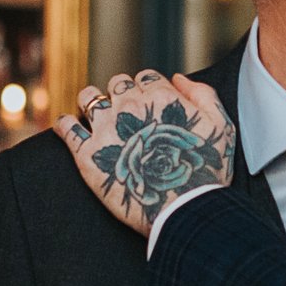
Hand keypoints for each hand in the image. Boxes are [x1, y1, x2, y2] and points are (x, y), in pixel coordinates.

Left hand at [51, 71, 236, 236]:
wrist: (186, 209)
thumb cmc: (206, 170)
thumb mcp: (221, 125)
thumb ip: (202, 94)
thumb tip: (178, 78)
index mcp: (161, 96)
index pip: (145, 77)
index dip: (147, 89)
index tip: (147, 102)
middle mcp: (130, 106)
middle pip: (118, 84)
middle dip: (121, 93)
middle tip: (125, 112)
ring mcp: (106, 129)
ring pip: (89, 98)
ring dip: (91, 100)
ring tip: (93, 111)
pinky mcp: (88, 155)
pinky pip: (67, 129)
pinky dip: (64, 124)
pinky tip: (65, 125)